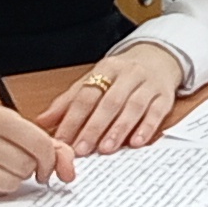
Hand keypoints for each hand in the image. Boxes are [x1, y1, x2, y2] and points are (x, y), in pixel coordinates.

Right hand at [0, 100, 74, 200]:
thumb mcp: (17, 129)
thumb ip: (50, 145)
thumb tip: (69, 169)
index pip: (39, 142)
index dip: (51, 159)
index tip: (50, 164)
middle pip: (27, 164)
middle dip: (32, 168)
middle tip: (24, 164)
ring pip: (13, 180)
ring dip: (16, 179)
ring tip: (5, 168)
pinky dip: (1, 188)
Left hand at [45, 45, 185, 155]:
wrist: (160, 58)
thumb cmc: (122, 75)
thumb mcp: (95, 80)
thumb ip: (69, 101)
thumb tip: (42, 121)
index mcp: (107, 68)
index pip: (87, 94)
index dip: (74, 118)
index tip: (63, 140)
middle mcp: (129, 74)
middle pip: (110, 101)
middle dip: (94, 127)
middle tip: (82, 149)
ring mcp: (149, 84)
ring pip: (134, 106)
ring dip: (119, 128)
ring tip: (106, 148)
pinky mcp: (165, 96)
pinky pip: (157, 112)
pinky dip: (147, 127)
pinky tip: (137, 142)